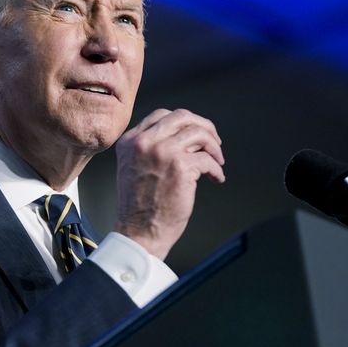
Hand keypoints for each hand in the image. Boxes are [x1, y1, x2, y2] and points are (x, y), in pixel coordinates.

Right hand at [112, 108, 225, 259]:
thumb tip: (182, 136)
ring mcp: (162, 152)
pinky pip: (207, 159)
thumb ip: (147, 148)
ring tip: (217, 161)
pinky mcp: (180, 167)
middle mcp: (144, 142)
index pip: (161, 115)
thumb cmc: (138, 205)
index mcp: (130, 141)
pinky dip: (216, 169)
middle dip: (204, 127)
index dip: (184, 122)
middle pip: (182, 116)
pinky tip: (216, 179)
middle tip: (215, 141)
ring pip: (198, 133)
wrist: (138, 231)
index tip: (195, 133)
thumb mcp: (132, 167)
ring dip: (214, 147)